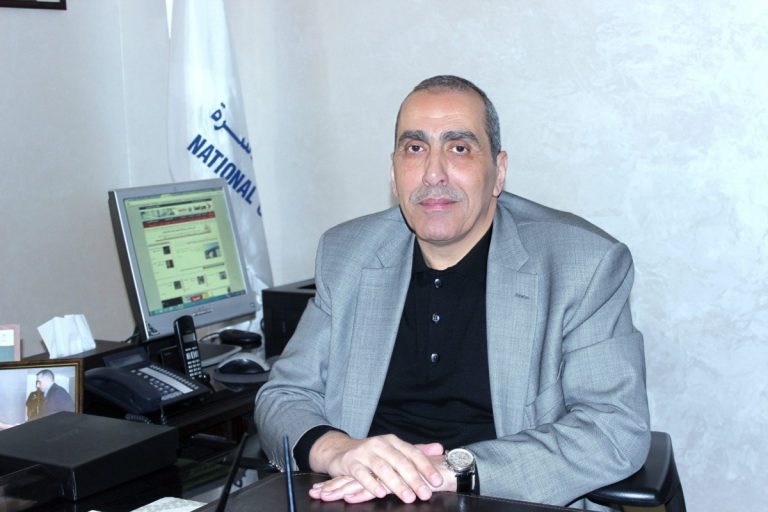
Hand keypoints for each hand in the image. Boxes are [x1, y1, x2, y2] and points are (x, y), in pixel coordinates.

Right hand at [307, 432, 449, 502]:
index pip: (412, 453)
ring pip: (382, 468)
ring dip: (396, 484)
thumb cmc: (371, 453)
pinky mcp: (350, 462)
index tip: (436, 481)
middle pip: (399, 462)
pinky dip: (371, 484)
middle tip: (424, 494)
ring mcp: (364, 452)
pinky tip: (380, 493)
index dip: (425, 467)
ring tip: (407, 497)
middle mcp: (379, 444)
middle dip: (414, 479)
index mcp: (392, 441)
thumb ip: (416, 451)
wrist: (339, 450)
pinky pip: (361, 474)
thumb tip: (440, 448)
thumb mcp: (394, 450)